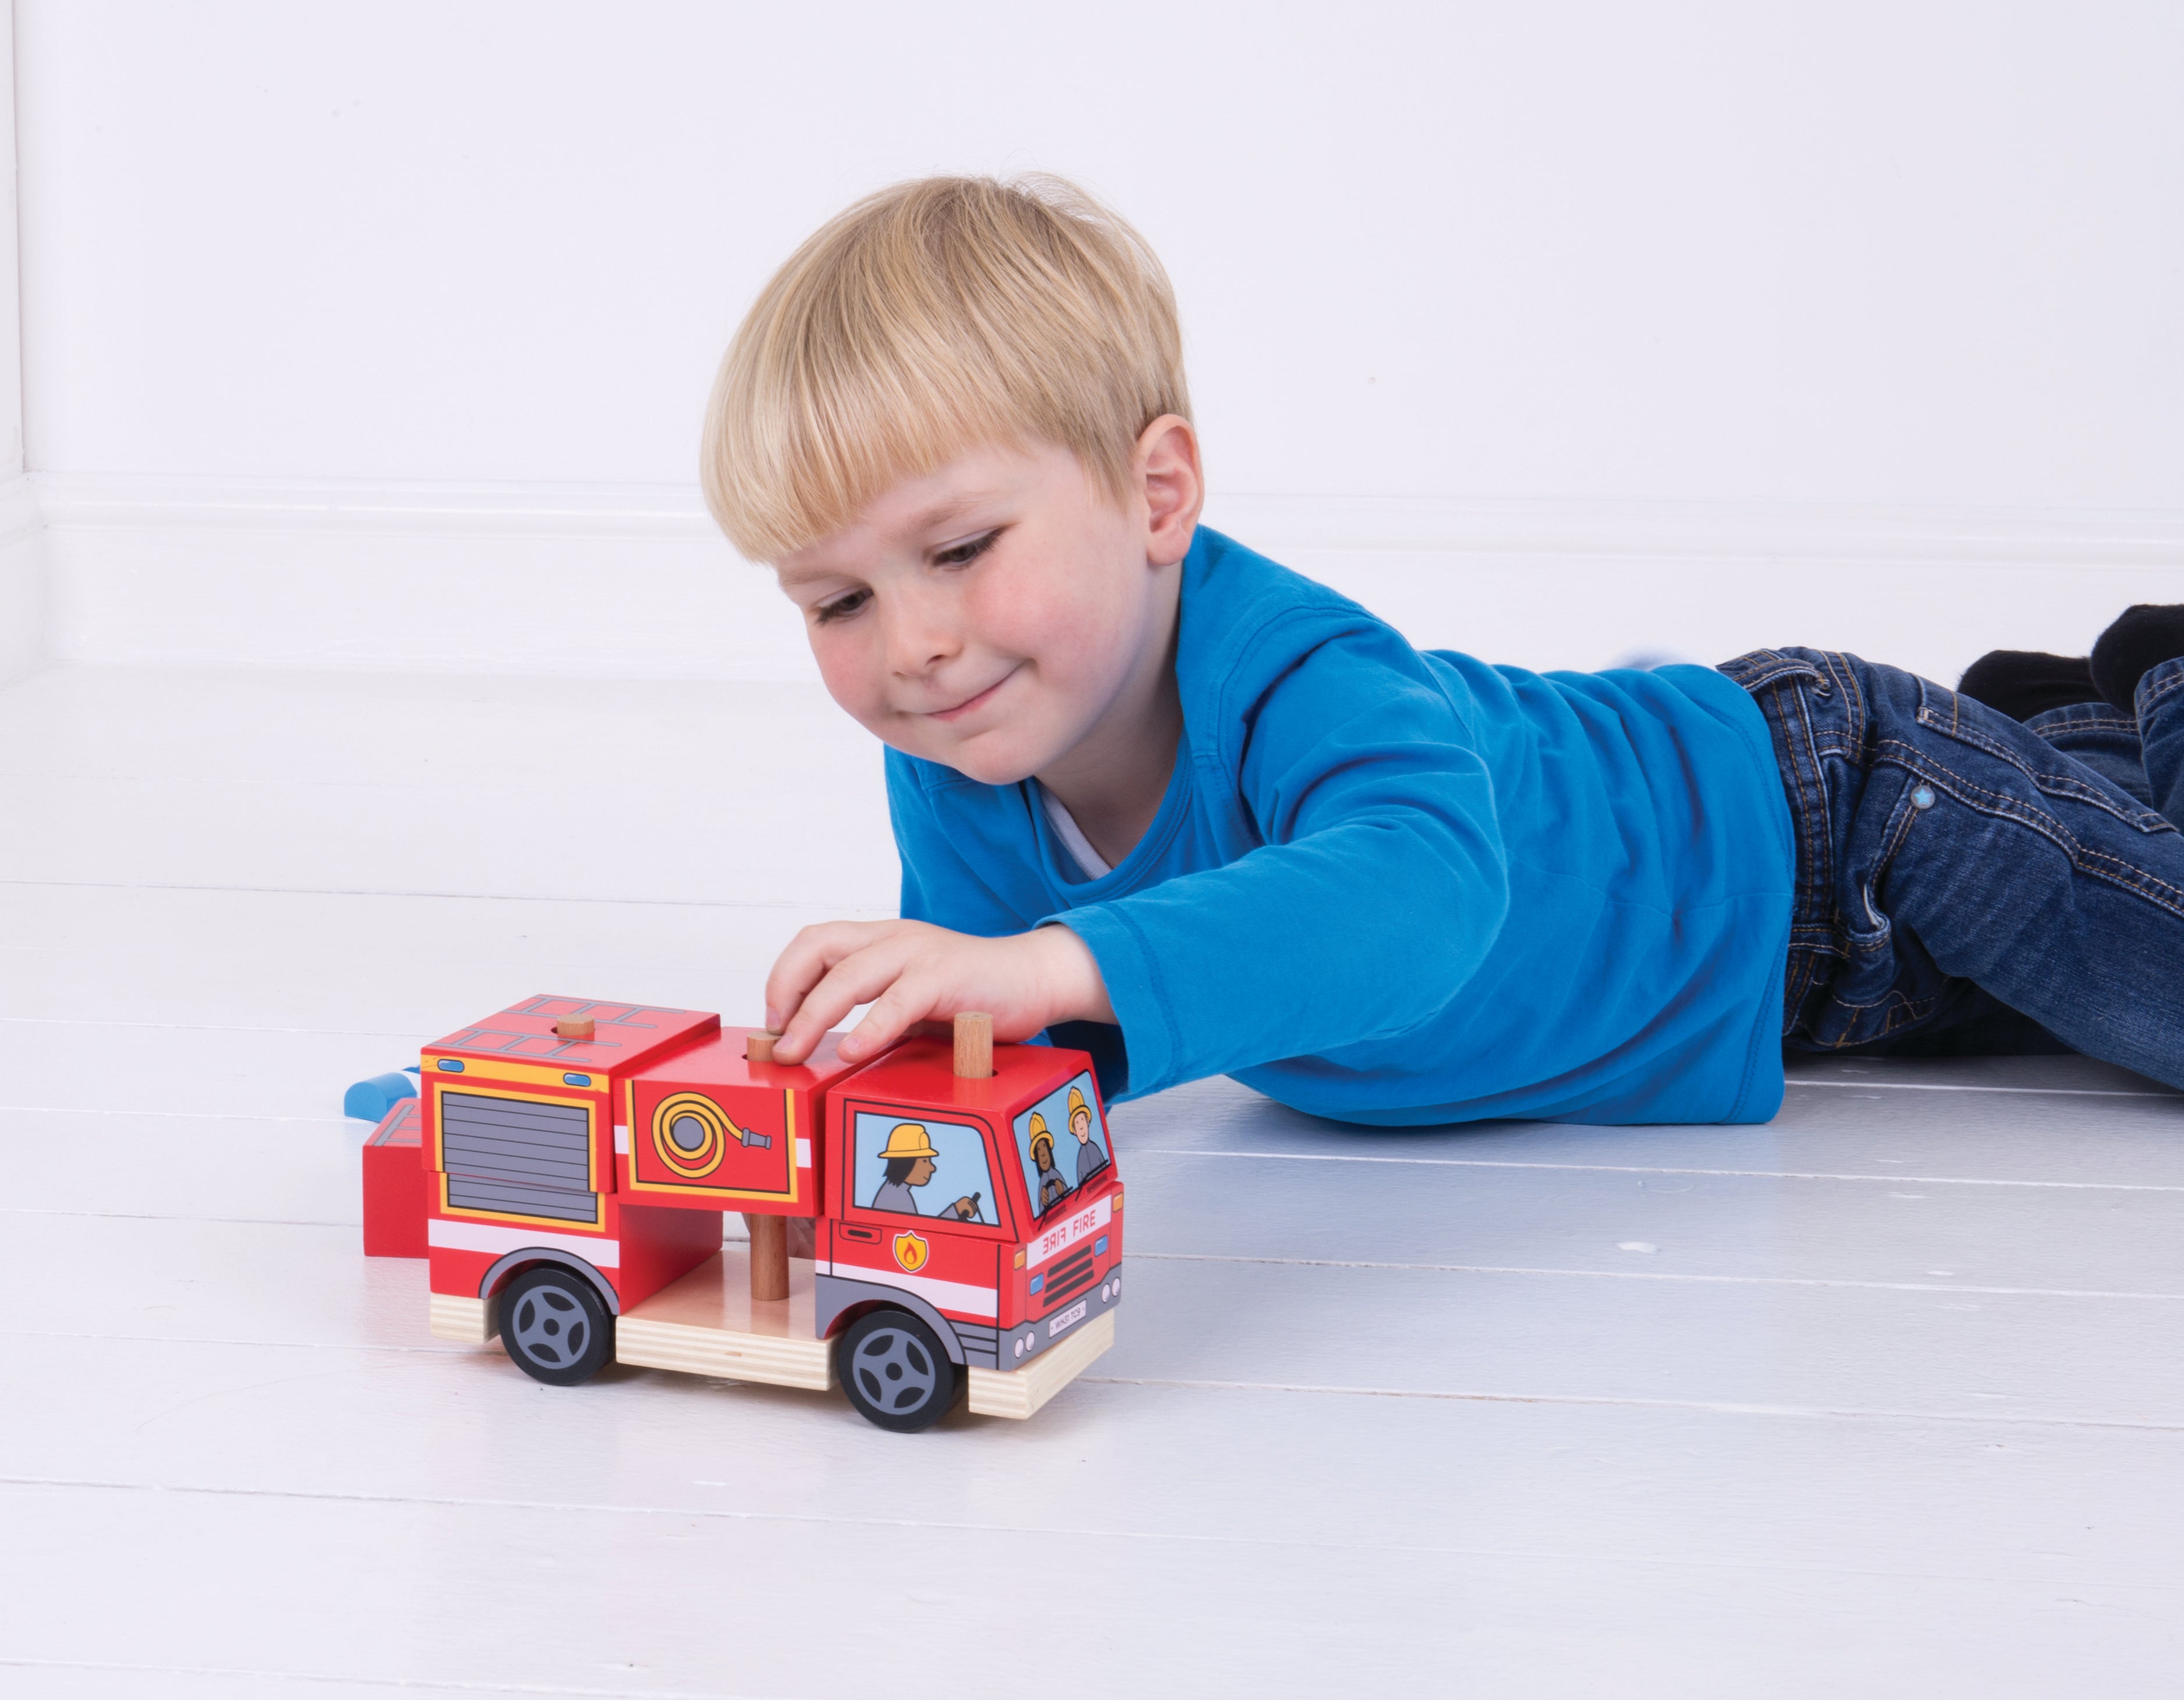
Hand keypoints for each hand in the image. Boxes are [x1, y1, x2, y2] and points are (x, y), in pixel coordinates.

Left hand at [764, 919, 1113, 1066]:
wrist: (1037, 979)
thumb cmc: (975, 995)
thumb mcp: (913, 999)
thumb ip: (875, 1009)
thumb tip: (826, 1046)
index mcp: (882, 939)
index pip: (814, 942)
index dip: (783, 978)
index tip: (774, 1021)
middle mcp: (894, 937)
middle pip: (818, 946)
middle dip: (785, 992)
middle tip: (777, 1037)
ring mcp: (919, 953)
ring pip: (847, 975)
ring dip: (812, 1016)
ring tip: (796, 1050)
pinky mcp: (945, 977)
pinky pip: (897, 1001)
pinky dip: (869, 1028)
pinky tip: (853, 1051)